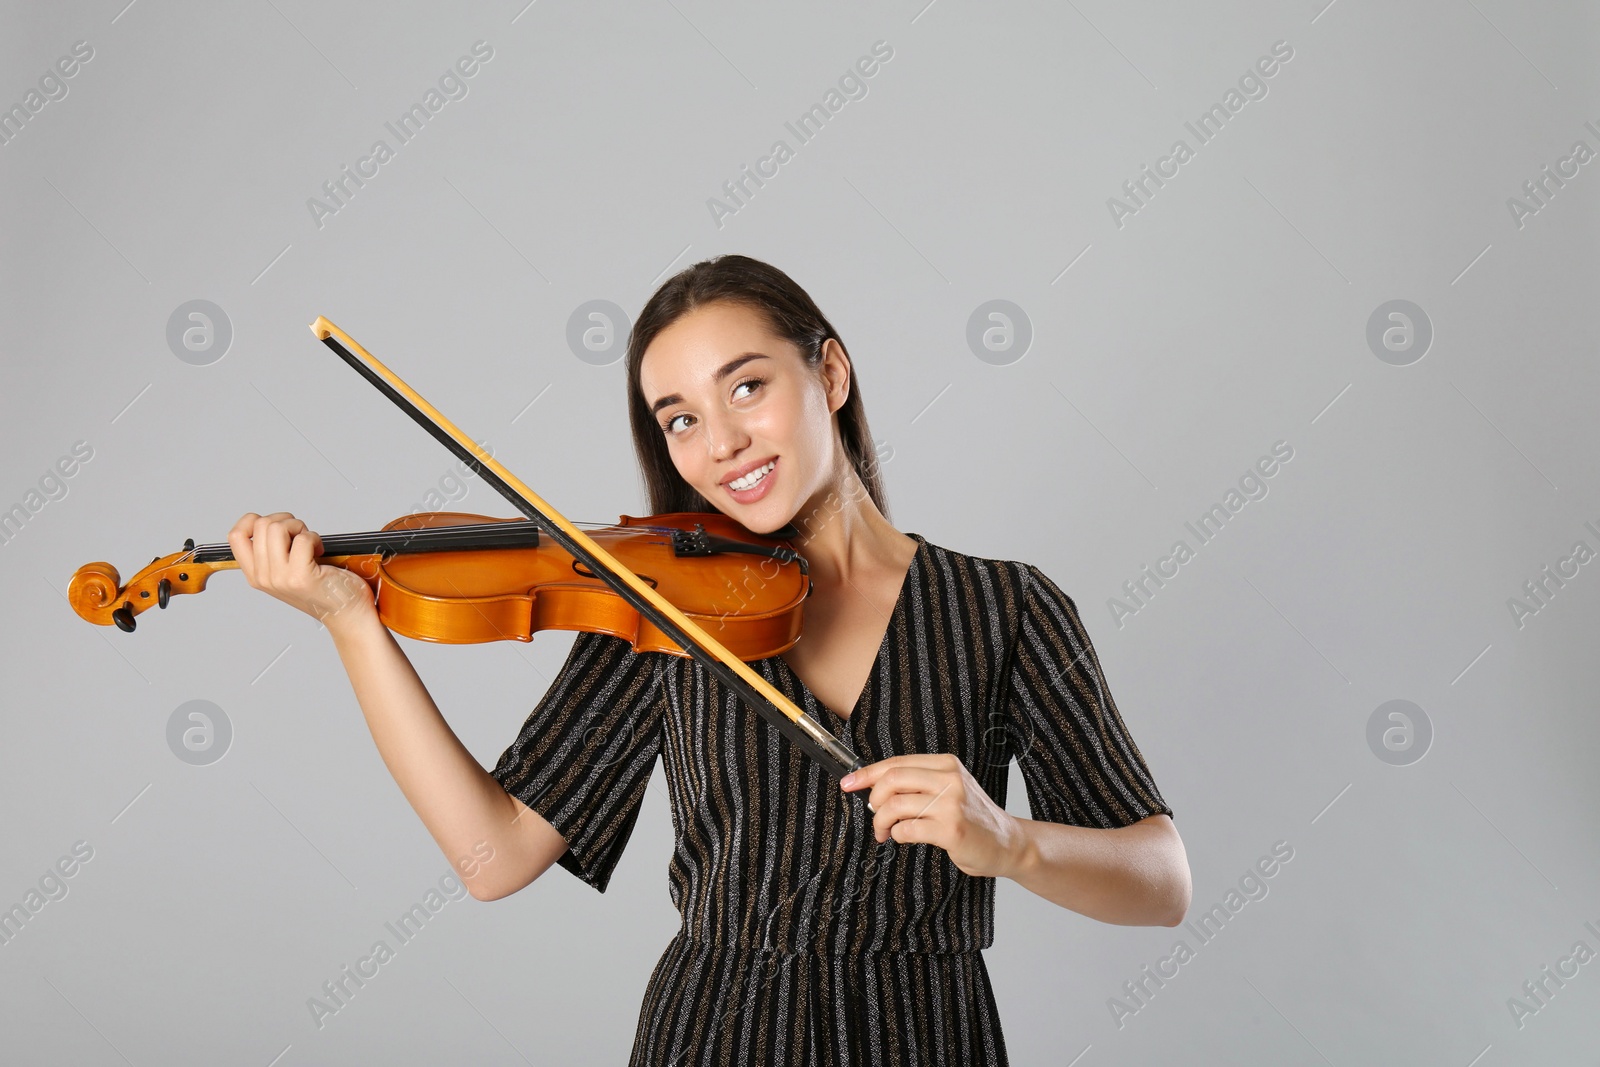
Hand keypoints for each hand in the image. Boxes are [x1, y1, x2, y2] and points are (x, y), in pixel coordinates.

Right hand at [227, 512, 375, 630]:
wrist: (346, 613)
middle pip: (260, 525)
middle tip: (301, 536)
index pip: (235, 536)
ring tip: (309, 542)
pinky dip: (314, 538)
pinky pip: (302, 539)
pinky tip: (320, 552)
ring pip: (277, 527)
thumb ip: (272, 553)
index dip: (253, 521)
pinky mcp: (301, 576)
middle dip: (286, 521)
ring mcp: (280, 578)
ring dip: (299, 527)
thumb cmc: (322, 588)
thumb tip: (271, 521)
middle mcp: (263, 578)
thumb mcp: (286, 573)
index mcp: (255, 575)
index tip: (277, 526)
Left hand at [840, 753, 1024, 879]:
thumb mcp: (949, 789)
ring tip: (884, 832)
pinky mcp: (951, 829)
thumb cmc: (972, 818)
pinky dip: (897, 836)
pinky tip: (904, 838)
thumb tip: (872, 785)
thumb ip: (918, 783)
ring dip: (881, 823)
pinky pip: (907, 829)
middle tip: (874, 814)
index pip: (896, 763)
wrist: (1007, 843)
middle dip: (873, 799)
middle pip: (892, 779)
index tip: (848, 784)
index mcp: (946, 764)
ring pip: (895, 806)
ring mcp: (951, 804)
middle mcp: (949, 779)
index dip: (867, 774)